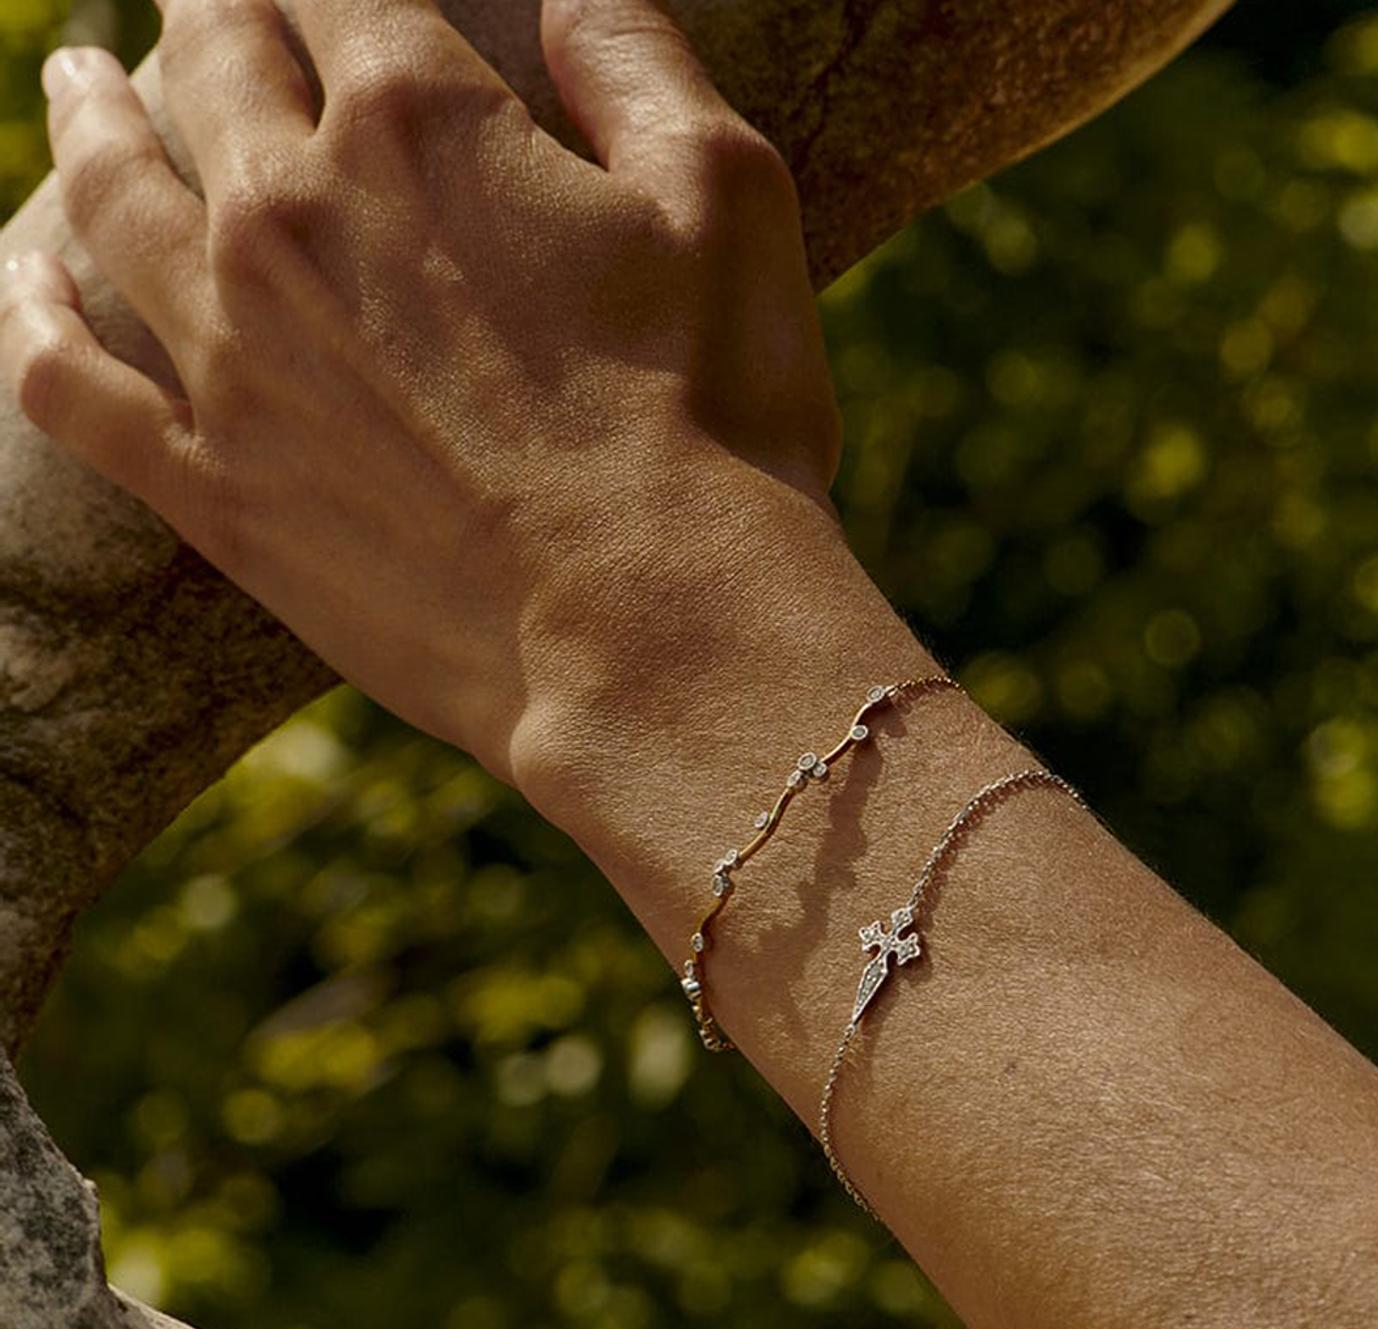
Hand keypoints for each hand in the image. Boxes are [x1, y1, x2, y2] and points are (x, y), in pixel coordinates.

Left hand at [0, 0, 841, 783]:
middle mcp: (291, 213)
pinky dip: (26, 315)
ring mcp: (231, 354)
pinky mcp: (212, 486)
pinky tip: (23, 278)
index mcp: (417, 122)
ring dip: (87, 117)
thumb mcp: (728, 201)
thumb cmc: (715, 424)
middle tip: (195, 5)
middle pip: (207, 64)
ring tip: (73, 80)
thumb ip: (635, 61)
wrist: (654, 638)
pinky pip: (64, 382)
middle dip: (202, 16)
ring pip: (110, 191)